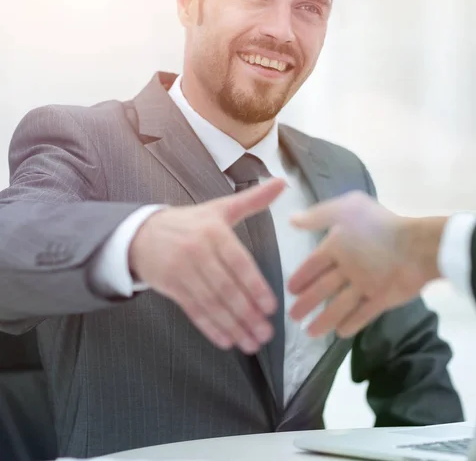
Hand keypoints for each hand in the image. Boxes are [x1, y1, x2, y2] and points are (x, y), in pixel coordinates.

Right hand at [129, 178, 285, 353]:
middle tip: (266, 333)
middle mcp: (197, 250)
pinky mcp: (170, 286)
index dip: (255, 287)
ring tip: (252, 343)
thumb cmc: (189, 222)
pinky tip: (226, 341)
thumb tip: (282, 183)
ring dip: (233, 326)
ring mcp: (182, 270)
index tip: (271, 308)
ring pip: (211, 303)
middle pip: (226, 288)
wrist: (142, 232)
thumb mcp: (220, 208)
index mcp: (213, 230)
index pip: (239, 263)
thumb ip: (253, 200)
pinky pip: (193, 311)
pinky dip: (210, 328)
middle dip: (247, 314)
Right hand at [288, 191, 443, 337]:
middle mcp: (351, 266)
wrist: (417, 247)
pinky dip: (352, 324)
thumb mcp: (346, 210)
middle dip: (308, 301)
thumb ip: (318, 216)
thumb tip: (292, 219)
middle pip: (324, 287)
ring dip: (325, 318)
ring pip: (340, 305)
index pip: (315, 263)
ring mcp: (366, 284)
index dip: (302, 275)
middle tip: (292, 315)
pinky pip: (364, 314)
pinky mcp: (382, 299)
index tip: (290, 289)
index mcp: (341, 245)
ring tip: (309, 332)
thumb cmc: (378, 227)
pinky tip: (339, 334)